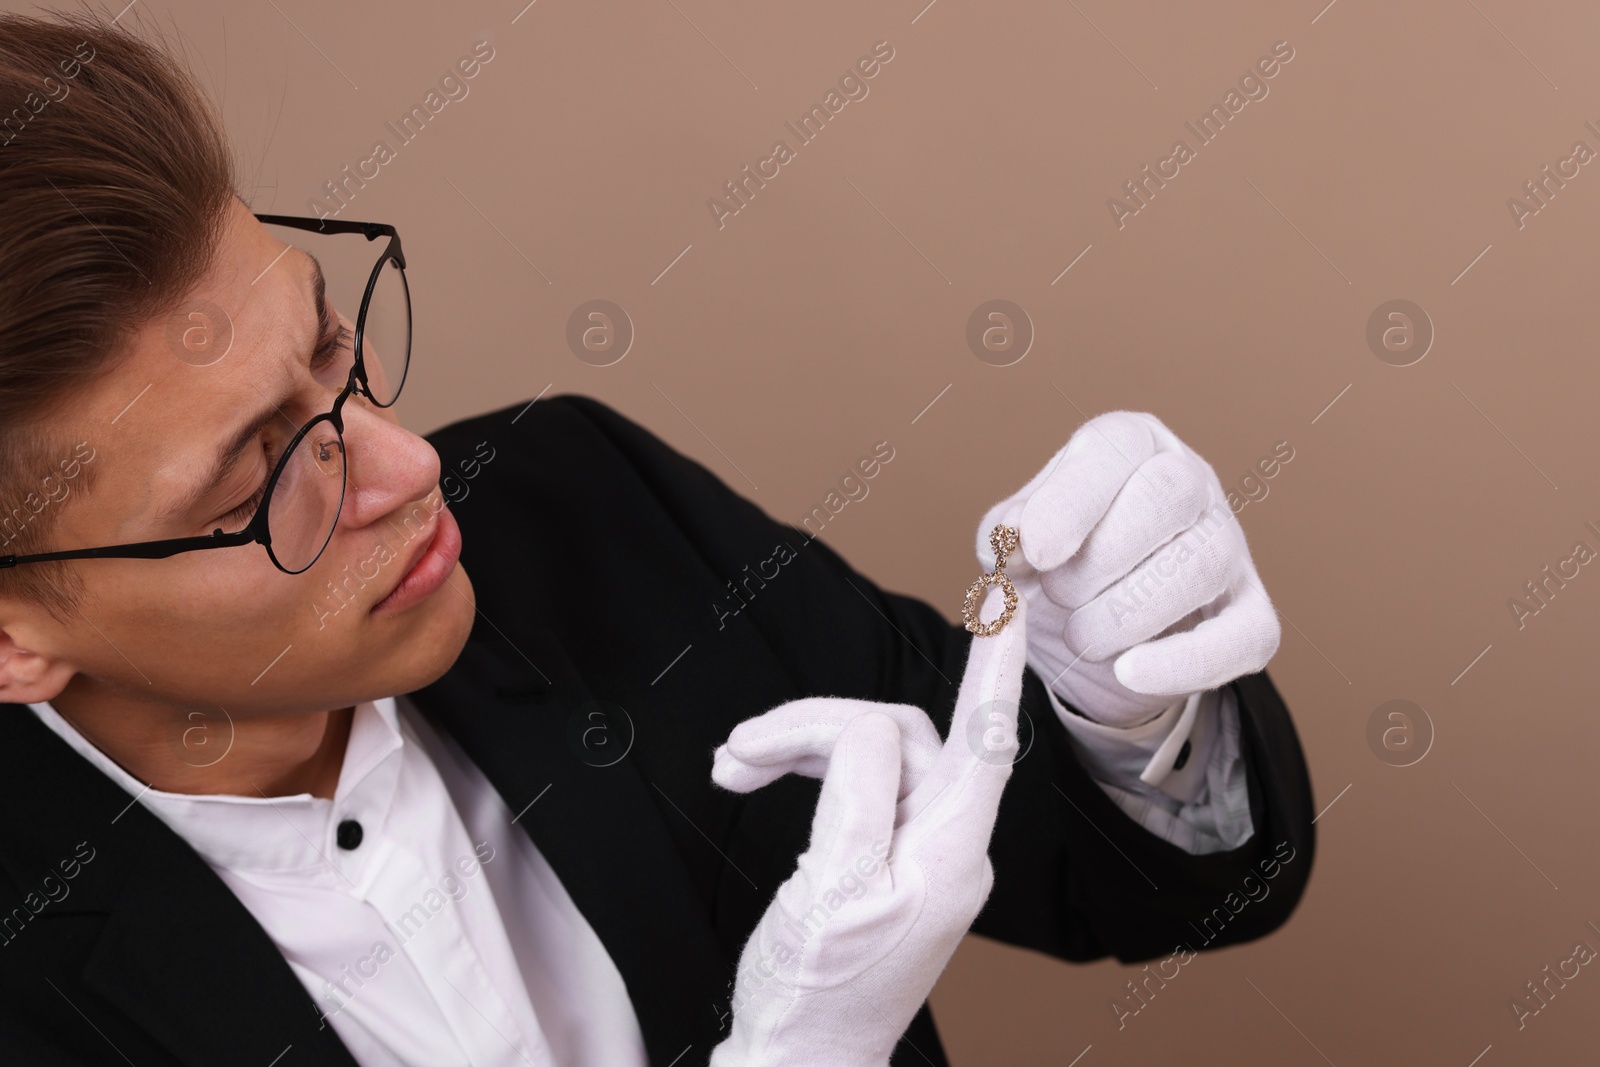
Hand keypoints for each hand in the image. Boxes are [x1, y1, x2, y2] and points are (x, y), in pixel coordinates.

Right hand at [708, 595, 1029, 1066]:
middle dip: (814, 723)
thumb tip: (866, 726)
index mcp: (950, 850)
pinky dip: (802, 770)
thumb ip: (858, 793)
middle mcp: (947, 842)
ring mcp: (917, 849)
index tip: (1008, 601)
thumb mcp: (832, 888)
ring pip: (867, 751)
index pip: (987, 735)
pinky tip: (751, 778)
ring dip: (797, 745)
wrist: (799, 1059)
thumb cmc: (815, 990)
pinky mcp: (885, 855)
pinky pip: (853, 784)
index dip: (996, 662)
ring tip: (732, 766)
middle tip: (739, 748)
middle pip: (895, 733)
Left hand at [976, 411, 1279, 726]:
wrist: (1088, 640)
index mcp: (1133, 446)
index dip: (1072, 499)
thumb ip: (1008, 533)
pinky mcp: (1253, 617)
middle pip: (1170, 493)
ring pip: (1201, 564)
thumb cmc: (1055, 568)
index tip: (1034, 551)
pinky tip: (1128, 672)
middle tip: (1058, 595)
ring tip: (1079, 635)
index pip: (1117, 445)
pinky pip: (1242, 637)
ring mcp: (1231, 549)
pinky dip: (1183, 662)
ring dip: (1125, 612)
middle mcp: (1194, 484)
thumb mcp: (1017, 543)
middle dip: (1102, 555)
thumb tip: (1015, 536)